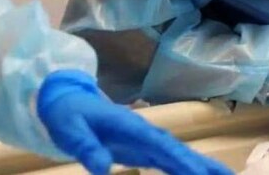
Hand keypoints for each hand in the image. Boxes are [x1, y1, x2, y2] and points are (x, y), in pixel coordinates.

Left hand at [37, 70, 231, 174]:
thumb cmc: (68, 115)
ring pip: (179, 155)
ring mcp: (146, 141)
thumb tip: (99, 167)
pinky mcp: (143, 149)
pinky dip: (186, 168)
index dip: (180, 160)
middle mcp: (145, 133)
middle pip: (179, 150)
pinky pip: (170, 161)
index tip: (198, 174)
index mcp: (131, 127)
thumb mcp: (70, 131)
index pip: (160, 146)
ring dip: (202, 166)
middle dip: (203, 164)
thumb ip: (85, 147)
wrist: (66, 101)